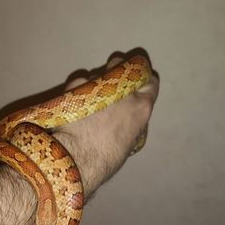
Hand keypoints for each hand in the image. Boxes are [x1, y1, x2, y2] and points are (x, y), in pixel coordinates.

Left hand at [53, 56, 159, 199]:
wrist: (76, 157)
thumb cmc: (105, 159)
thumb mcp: (129, 143)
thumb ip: (131, 123)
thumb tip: (126, 121)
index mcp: (140, 107)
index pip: (150, 82)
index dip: (143, 83)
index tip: (137, 86)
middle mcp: (122, 91)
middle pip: (122, 64)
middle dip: (117, 70)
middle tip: (110, 86)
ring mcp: (97, 84)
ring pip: (98, 73)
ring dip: (96, 83)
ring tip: (88, 102)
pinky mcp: (76, 85)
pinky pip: (80, 83)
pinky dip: (79, 91)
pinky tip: (74, 106)